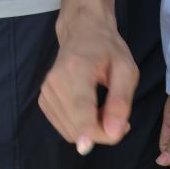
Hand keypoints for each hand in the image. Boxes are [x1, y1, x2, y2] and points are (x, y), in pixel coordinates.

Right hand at [39, 4, 136, 154]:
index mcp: (74, 73)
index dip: (101, 135)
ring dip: (91, 130)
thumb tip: (113, 134)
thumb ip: (120, 102)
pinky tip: (91, 111)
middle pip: (77, 131)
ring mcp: (45, 94)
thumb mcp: (126, 70)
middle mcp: (54, 85)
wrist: (82, 33)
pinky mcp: (43, 102)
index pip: (83, 119)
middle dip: (101, 132)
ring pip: (71, 133)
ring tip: (104, 110)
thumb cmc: (107, 50)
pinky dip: (81, 127)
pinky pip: (65, 129)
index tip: (121, 130)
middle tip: (118, 116)